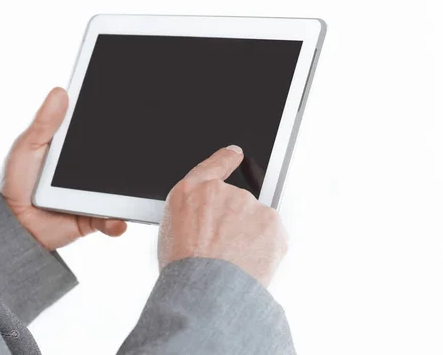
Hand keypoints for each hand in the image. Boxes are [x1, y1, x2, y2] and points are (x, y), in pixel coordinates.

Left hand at [0, 87, 126, 250]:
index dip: (114, 121)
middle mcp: (91, 171)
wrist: (14, 225)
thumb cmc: (17, 183)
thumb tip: (60, 92)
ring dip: (128, 192)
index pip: (100, 132)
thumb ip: (45, 123)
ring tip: (132, 192)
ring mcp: (95, 195)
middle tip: (143, 151)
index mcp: (76, 149)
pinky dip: (116, 221)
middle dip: (131, 157)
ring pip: (121, 191)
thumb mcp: (28, 147)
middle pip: (119, 161)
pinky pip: (112, 219)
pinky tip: (115, 219)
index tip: (128, 109)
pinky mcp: (96, 218)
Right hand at [158, 145, 287, 286]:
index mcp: (192, 191)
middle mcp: (222, 191)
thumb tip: (209, 217)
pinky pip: (272, 235)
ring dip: (250, 237)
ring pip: (255, 221)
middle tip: (222, 252)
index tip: (235, 154)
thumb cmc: (183, 268)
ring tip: (233, 262)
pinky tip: (248, 264)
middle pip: (236, 204)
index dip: (225, 159)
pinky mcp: (272, 222)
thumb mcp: (170, 234)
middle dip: (235, 224)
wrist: (206, 288)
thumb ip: (192, 215)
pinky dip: (264, 249)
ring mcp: (249, 205)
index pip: (213, 167)